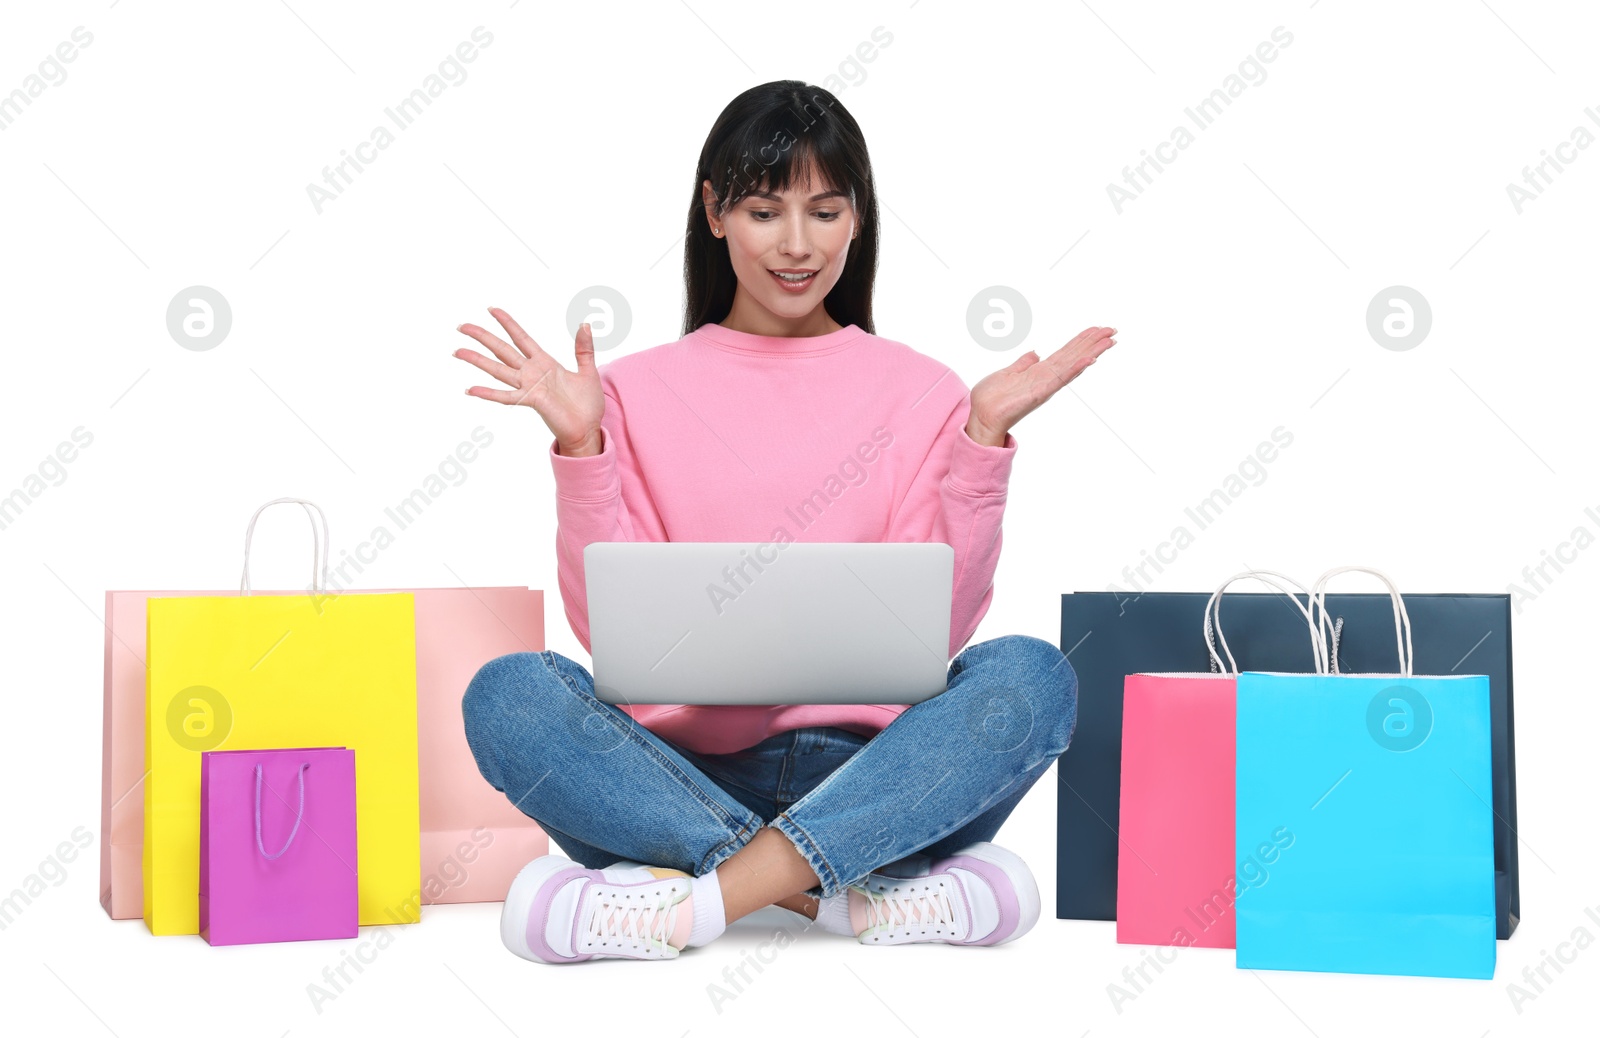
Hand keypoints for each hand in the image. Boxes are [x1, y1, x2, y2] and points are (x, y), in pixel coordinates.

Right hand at [455, 308, 604, 454]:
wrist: (588, 429)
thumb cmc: (587, 404)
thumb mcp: (588, 370)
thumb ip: (584, 348)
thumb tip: (586, 324)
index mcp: (544, 363)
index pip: (521, 338)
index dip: (507, 323)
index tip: (492, 309)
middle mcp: (532, 373)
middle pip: (502, 349)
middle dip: (482, 337)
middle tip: (462, 326)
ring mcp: (529, 387)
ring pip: (498, 369)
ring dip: (477, 360)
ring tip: (457, 351)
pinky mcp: (531, 401)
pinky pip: (506, 396)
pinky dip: (488, 393)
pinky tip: (470, 389)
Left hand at [966, 325, 1117, 444]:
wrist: (981, 416)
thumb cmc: (991, 398)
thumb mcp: (1008, 374)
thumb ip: (1023, 364)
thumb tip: (1035, 354)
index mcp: (1040, 372)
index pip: (1065, 353)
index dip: (1081, 341)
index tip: (1097, 329)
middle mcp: (1047, 378)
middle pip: (1074, 355)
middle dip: (1093, 343)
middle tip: (1112, 330)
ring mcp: (1045, 385)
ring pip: (1073, 364)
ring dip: (1091, 352)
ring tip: (1109, 341)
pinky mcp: (1040, 392)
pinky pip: (1060, 378)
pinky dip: (1075, 368)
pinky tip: (1089, 359)